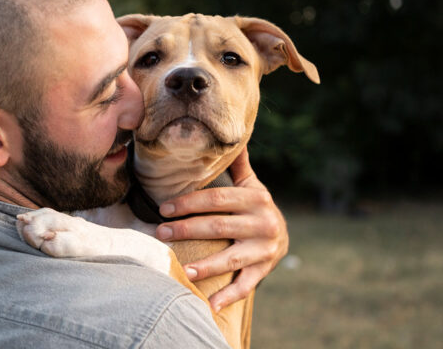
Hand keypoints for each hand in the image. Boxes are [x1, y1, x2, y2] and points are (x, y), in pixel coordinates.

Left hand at [156, 148, 287, 310]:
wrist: (282, 235)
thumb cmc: (255, 206)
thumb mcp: (250, 184)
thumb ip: (238, 165)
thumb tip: (232, 137)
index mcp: (257, 198)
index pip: (216, 199)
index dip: (189, 202)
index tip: (164, 208)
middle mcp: (264, 223)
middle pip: (218, 226)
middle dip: (186, 230)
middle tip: (160, 233)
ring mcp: (265, 249)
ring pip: (231, 258)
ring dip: (205, 266)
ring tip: (181, 270)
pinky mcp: (265, 270)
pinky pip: (246, 285)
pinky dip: (229, 296)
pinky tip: (210, 305)